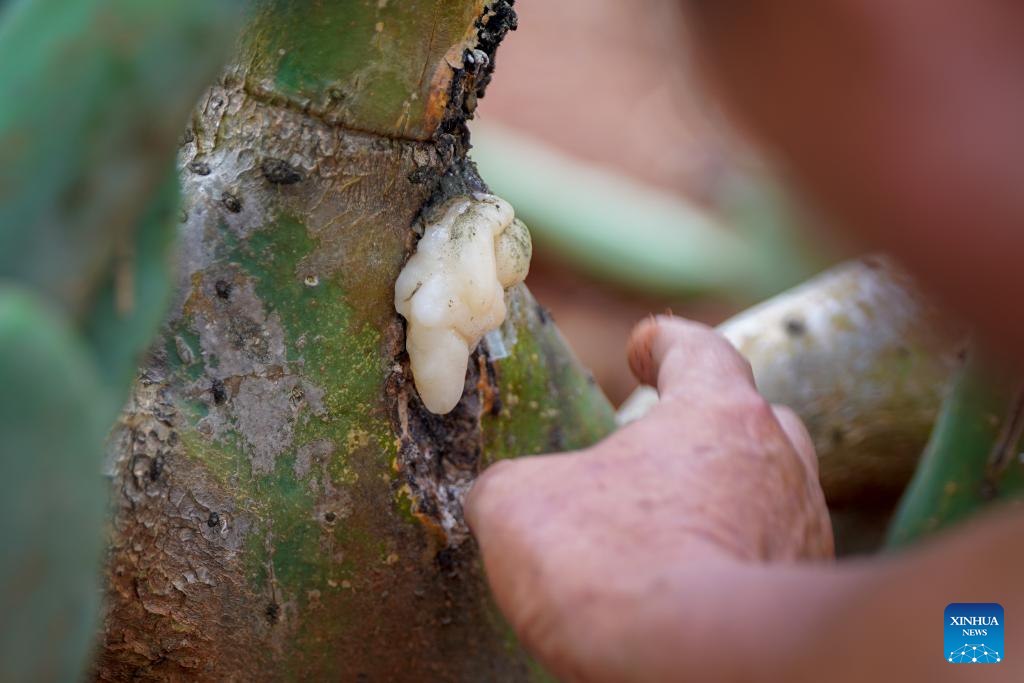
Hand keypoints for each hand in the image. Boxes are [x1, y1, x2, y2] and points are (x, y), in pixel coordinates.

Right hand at [465, 315, 832, 680]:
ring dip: (716, 502)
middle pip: (749, 419)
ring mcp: (801, 534)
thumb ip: (514, 486)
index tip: (644, 347)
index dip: (666, 342)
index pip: (699, 349)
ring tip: (658, 531)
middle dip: (702, 428)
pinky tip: (678, 589)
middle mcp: (776, 464)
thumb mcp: (518, 506)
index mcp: (716, 412)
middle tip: (653, 451)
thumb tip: (503, 499)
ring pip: (763, 496)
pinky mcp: (800, 601)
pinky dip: (725, 563)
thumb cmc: (612, 562)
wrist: (693, 665)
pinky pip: (763, 561)